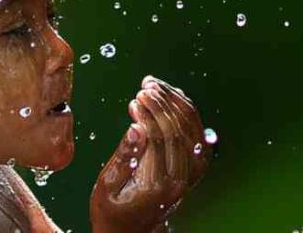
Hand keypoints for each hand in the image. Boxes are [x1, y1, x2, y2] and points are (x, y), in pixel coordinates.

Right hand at [89, 75, 211, 232]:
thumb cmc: (112, 209)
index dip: (149, 115)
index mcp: (159, 185)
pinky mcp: (194, 166)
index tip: (136, 99)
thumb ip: (123, 157)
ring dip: (174, 102)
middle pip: (178, 131)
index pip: (160, 140)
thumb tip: (136, 127)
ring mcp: (191, 173)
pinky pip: (196, 131)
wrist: (132, 231)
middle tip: (144, 87)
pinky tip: (170, 95)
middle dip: (161, 104)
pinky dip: (185, 110)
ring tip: (154, 85)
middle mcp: (181, 180)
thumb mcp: (106, 187)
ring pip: (191, 128)